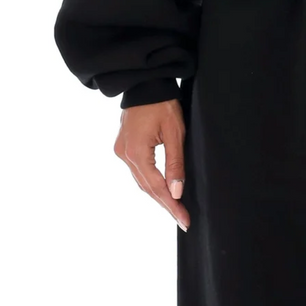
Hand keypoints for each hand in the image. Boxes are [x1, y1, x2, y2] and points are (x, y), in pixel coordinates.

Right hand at [113, 100, 189, 232]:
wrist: (146, 84)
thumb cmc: (163, 104)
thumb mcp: (176, 133)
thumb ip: (175, 163)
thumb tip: (176, 192)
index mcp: (136, 152)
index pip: (156, 187)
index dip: (171, 205)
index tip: (184, 220)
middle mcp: (124, 154)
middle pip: (147, 187)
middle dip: (166, 204)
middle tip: (183, 220)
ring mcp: (121, 151)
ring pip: (141, 180)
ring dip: (158, 194)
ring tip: (175, 210)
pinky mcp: (123, 147)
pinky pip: (138, 171)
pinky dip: (150, 182)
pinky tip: (162, 190)